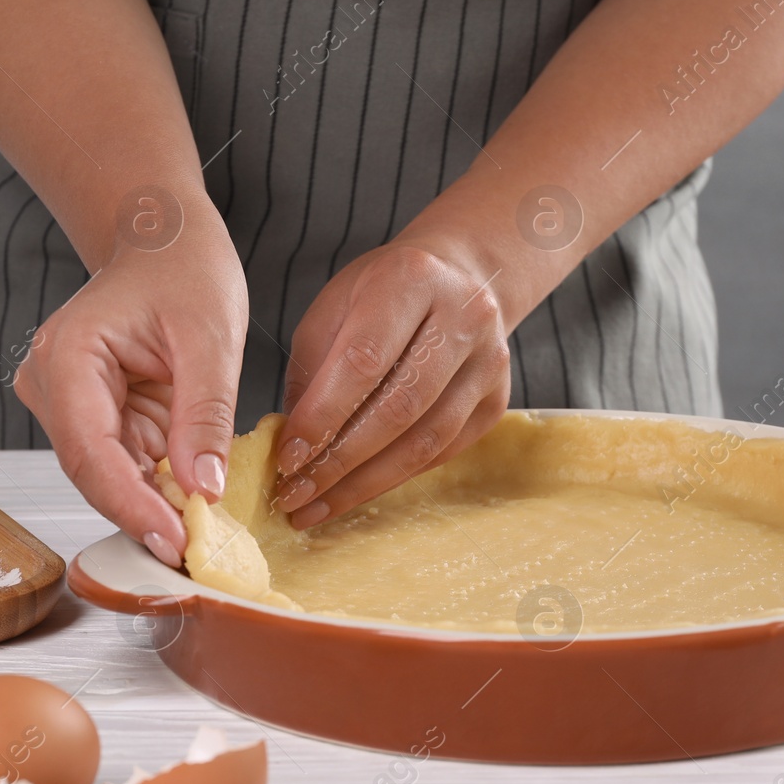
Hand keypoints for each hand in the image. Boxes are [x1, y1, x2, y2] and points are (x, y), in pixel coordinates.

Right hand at [15, 226, 246, 565]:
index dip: (131, 505)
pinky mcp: (94, 418)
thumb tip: (202, 491)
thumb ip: (204, 415)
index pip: (90, 452)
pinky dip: (158, 487)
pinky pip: (125, 464)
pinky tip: (193, 509)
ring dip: (153, 506)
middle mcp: (53, 385)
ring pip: (109, 477)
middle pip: (94, 473)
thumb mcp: (210, 336)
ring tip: (204, 536)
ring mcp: (69, 405)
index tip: (174, 541)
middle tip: (197, 555)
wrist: (165, 240)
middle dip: (145, 515)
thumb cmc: (184, 268)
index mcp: (68, 355)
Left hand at [275, 243, 511, 526]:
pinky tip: (356, 491)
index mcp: (412, 280)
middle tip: (296, 494)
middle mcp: (463, 318)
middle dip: (341, 461)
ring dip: (366, 483)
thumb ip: (313, 372)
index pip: (365, 360)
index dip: (324, 415)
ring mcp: (488, 363)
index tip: (286, 458)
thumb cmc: (382, 293)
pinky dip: (393, 477)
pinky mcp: (496, 401)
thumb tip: (293, 448)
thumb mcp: (335, 310)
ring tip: (318, 506)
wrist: (457, 277)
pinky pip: (442, 453)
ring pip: (426, 441)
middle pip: (400, 407)